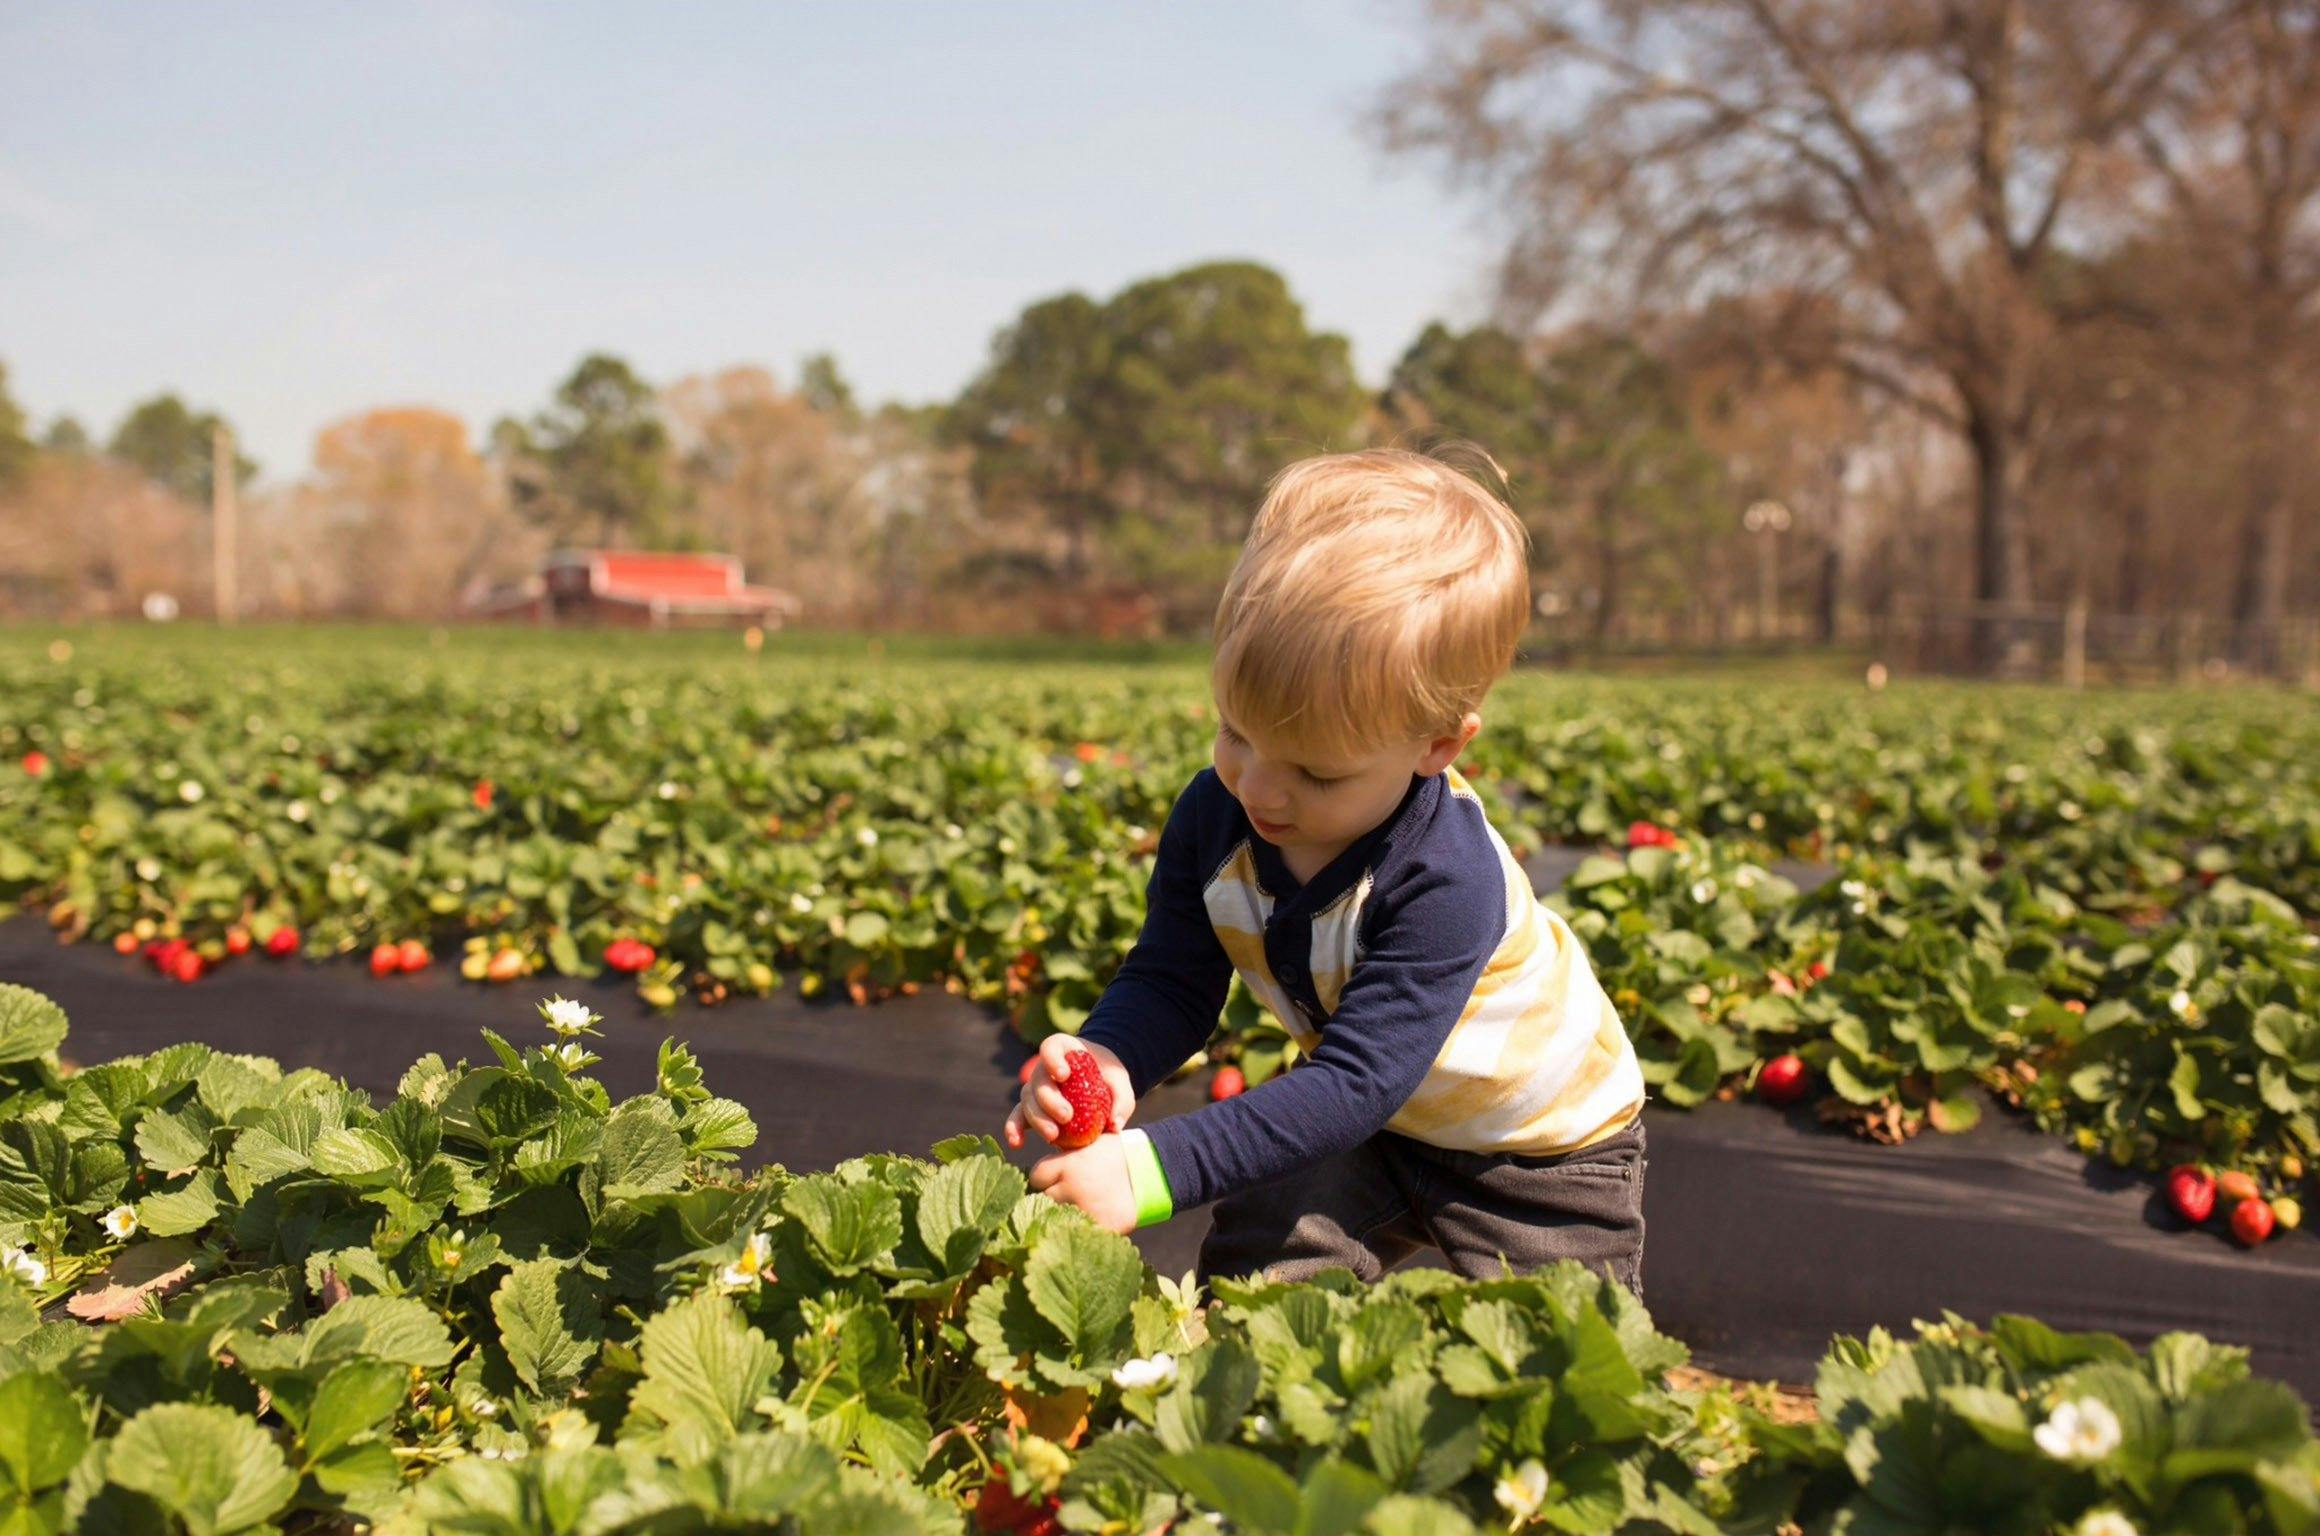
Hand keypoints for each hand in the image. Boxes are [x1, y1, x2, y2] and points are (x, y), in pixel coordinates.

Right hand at [1003, 1035, 1135, 1150]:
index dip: (1053, 1060)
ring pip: (1027, 1101)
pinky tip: (1017, 1143)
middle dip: (1049, 1100)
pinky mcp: (1032, 1108)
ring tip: (1053, 1135)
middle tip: (1066, 1116)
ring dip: (1038, 1119)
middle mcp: (1044, 1067)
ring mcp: (1035, 1088)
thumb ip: (1121, 1099)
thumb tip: (1114, 1125)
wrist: (1101, 1085)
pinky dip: (1014, 1129)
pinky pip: (1017, 1116)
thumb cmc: (1109, 1076)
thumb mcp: (1120, 1082)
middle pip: (1038, 1081)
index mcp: (1064, 1050)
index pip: (1050, 1048)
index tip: (1064, 1075)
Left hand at [1029, 1133, 1138, 1233]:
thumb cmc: (1115, 1155)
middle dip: (1052, 1197)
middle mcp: (1072, 1187)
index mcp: (1068, 1164)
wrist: (1151, 1172)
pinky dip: (1080, 1229)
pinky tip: (1090, 1220)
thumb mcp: (1088, 1144)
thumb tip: (1032, 1168)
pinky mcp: (1097, 1228)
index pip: (1037, 1176)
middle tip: (1069, 1195)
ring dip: (1063, 1214)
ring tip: (1080, 1207)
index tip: (1056, 1178)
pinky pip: (1077, 1232)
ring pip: (1057, 1217)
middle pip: (1043, 1199)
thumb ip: (1062, 1155)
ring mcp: (1084, 1210)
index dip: (1046, 1177)